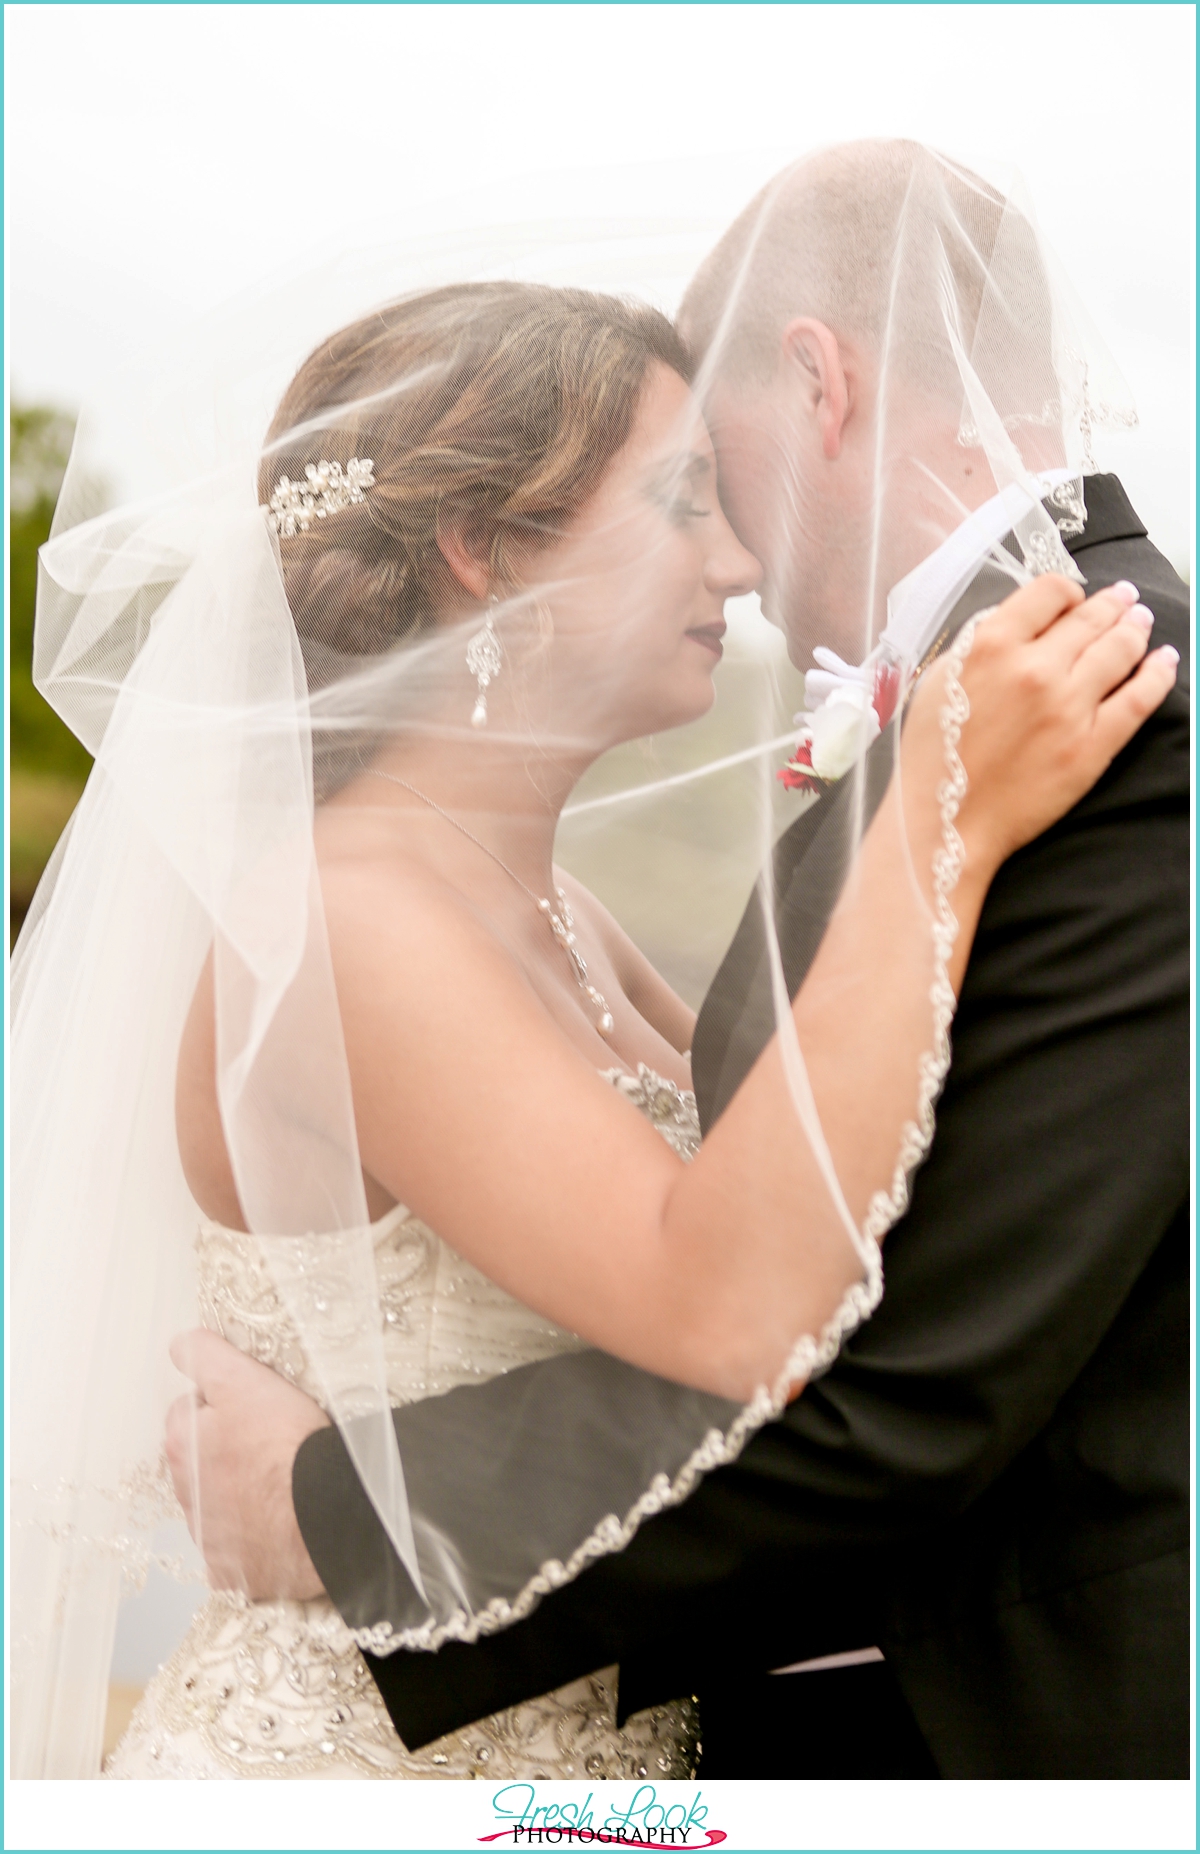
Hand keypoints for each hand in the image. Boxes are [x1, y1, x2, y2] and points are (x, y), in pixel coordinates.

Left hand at [166, 1328, 330, 1600]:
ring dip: (237, 1493)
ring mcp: (207, 1536)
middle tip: (270, 1443)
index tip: (253, 1407)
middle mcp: (186, 1494)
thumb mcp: (244, 1381)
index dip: (222, 1401)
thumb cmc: (288, 1447)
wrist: (325, 1517)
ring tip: (279, 1483)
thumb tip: (179, 1345)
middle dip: (224, 1450)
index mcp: (183, 1445)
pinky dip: (249, 1537)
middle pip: (199, 1459)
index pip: (187, 1409)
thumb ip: (204, 1357)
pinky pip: (233, 1548)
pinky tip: (277, 1523)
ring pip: (215, 1502)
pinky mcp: (230, 1570)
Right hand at [906, 575, 1177, 874]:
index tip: (1071, 600)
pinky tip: (1165, 661)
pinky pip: (1139, 698)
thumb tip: (1022, 624)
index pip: (1049, 592)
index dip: (1066, 592)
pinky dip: (1158, 674)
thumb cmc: (934, 754)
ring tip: (1141, 621)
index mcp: (991, 645)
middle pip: (1090, 617)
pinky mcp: (1091, 745)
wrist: (946, 820)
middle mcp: (1034, 668)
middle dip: (1112, 603)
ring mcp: (1068, 707)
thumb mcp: (938, 679)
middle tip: (1124, 598)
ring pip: (1120, 649)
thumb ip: (980, 644)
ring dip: (1136, 628)